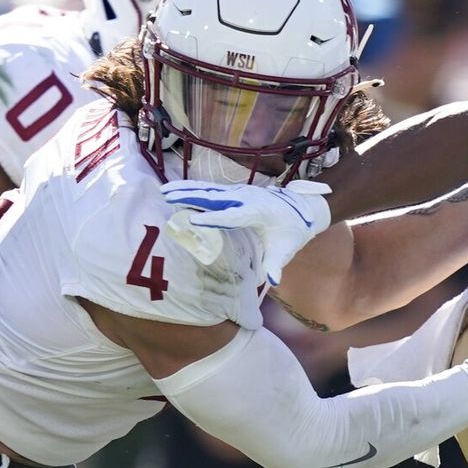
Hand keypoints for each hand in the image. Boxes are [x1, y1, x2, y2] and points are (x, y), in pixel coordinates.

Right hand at [161, 179, 331, 286]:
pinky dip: (194, 189)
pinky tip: (178, 190)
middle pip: (215, 197)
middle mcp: (247, 199)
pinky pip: (212, 190)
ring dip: (187, 189)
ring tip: (165, 190)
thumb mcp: (286, 249)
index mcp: (258, 212)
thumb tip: (272, 279)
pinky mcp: (236, 192)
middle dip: (190, 196)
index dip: (213, 219)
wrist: (302, 208)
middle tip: (167, 196)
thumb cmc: (292, 231)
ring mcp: (240, 193)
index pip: (232, 216)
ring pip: (210, 190)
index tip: (193, 220)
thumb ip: (276, 263)